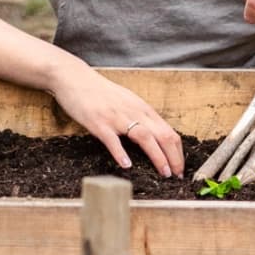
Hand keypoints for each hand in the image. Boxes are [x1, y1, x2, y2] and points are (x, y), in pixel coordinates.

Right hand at [47, 68, 184, 177]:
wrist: (75, 78)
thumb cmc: (101, 93)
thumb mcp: (127, 102)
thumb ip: (140, 118)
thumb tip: (153, 137)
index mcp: (143, 109)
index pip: (169, 132)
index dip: (178, 153)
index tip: (179, 168)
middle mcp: (134, 112)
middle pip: (163, 136)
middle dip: (174, 158)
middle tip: (177, 176)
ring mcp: (117, 117)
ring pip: (145, 137)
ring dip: (157, 157)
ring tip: (163, 173)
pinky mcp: (99, 122)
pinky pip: (113, 140)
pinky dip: (121, 153)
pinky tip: (127, 166)